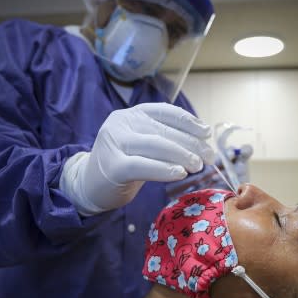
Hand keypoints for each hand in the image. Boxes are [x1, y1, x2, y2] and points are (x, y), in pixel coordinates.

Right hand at [61, 103, 214, 215]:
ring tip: (198, 165)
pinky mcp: (112, 166)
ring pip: (156, 145)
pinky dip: (164, 169)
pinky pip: (143, 166)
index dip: (188, 121)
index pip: (165, 112)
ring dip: (182, 155)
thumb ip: (164, 138)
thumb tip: (202, 141)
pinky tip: (179, 173)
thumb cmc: (122, 164)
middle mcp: (121, 123)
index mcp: (131, 114)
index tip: (206, 132)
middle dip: (191, 143)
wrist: (89, 185)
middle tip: (209, 156)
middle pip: (164, 130)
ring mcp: (114, 143)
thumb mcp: (142, 144)